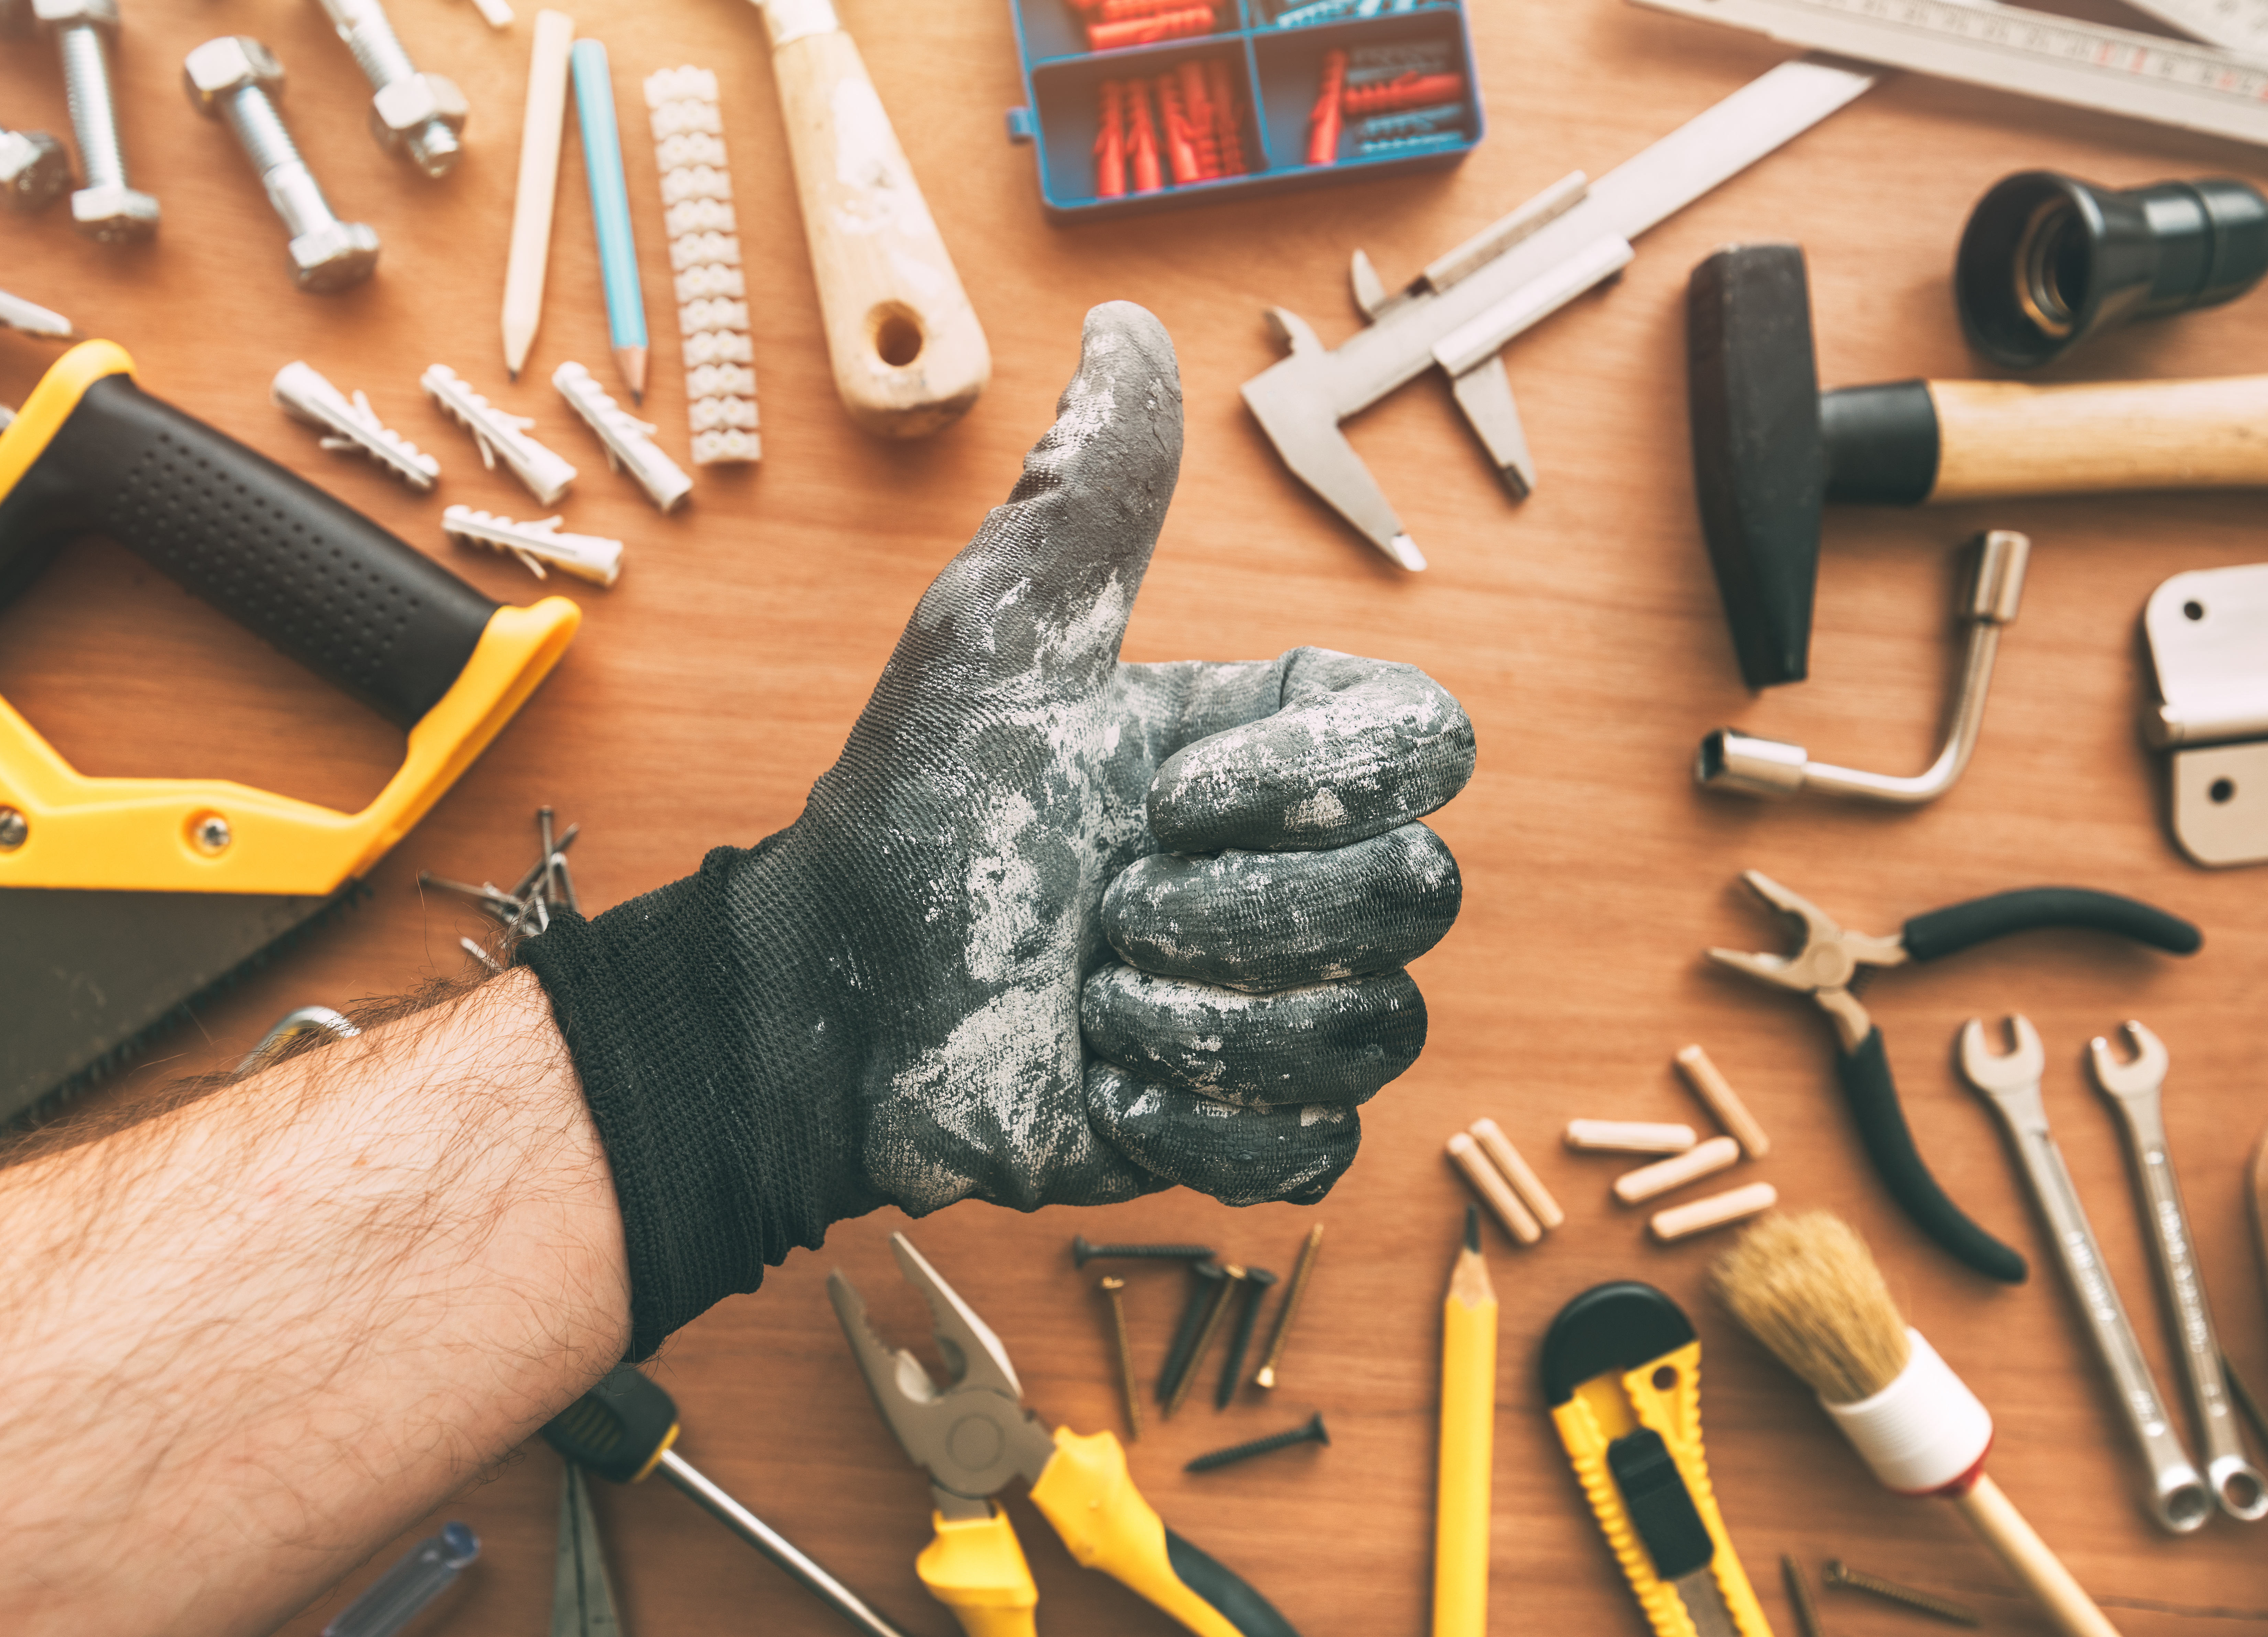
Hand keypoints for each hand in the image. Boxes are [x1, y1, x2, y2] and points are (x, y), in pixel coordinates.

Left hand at [522, 303, 1472, 1348]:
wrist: (840, 997)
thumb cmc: (917, 809)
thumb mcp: (997, 639)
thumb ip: (1085, 496)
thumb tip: (1127, 328)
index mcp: (1273, 756)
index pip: (1427, 746)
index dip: (1311, 779)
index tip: (1164, 794)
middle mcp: (1304, 874)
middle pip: (1418, 895)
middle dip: (1240, 915)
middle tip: (1106, 908)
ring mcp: (1287, 1006)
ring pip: (1377, 1027)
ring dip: (1203, 1019)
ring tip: (1089, 994)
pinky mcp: (1252, 1125)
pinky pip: (1315, 1144)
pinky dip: (1198, 1120)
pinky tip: (1105, 1080)